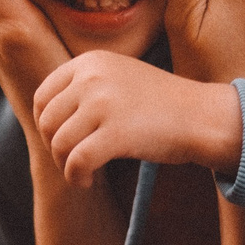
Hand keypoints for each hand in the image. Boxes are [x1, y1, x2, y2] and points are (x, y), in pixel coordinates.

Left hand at [32, 53, 243, 186]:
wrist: (201, 115)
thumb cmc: (160, 104)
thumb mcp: (118, 78)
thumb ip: (84, 88)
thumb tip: (44, 119)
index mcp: (90, 61)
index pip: (43, 96)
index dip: (46, 125)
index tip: (62, 141)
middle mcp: (92, 77)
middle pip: (48, 122)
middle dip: (55, 148)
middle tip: (73, 161)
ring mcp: (103, 103)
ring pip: (59, 144)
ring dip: (65, 166)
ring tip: (83, 174)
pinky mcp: (115, 133)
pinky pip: (77, 162)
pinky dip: (76, 178)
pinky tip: (87, 182)